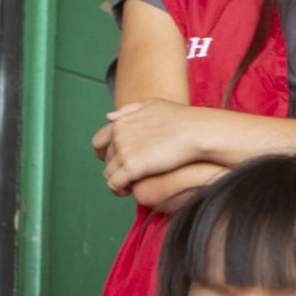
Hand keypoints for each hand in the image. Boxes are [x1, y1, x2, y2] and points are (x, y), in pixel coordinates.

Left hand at [94, 101, 215, 195]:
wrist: (196, 131)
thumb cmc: (180, 118)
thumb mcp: (152, 104)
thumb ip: (129, 110)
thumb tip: (109, 117)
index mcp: (120, 122)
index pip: (98, 141)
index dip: (105, 153)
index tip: (116, 159)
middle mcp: (118, 136)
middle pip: (105, 159)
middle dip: (115, 166)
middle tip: (129, 173)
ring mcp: (123, 152)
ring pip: (108, 174)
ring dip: (117, 180)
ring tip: (129, 185)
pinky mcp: (131, 168)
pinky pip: (115, 184)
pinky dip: (119, 189)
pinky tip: (128, 191)